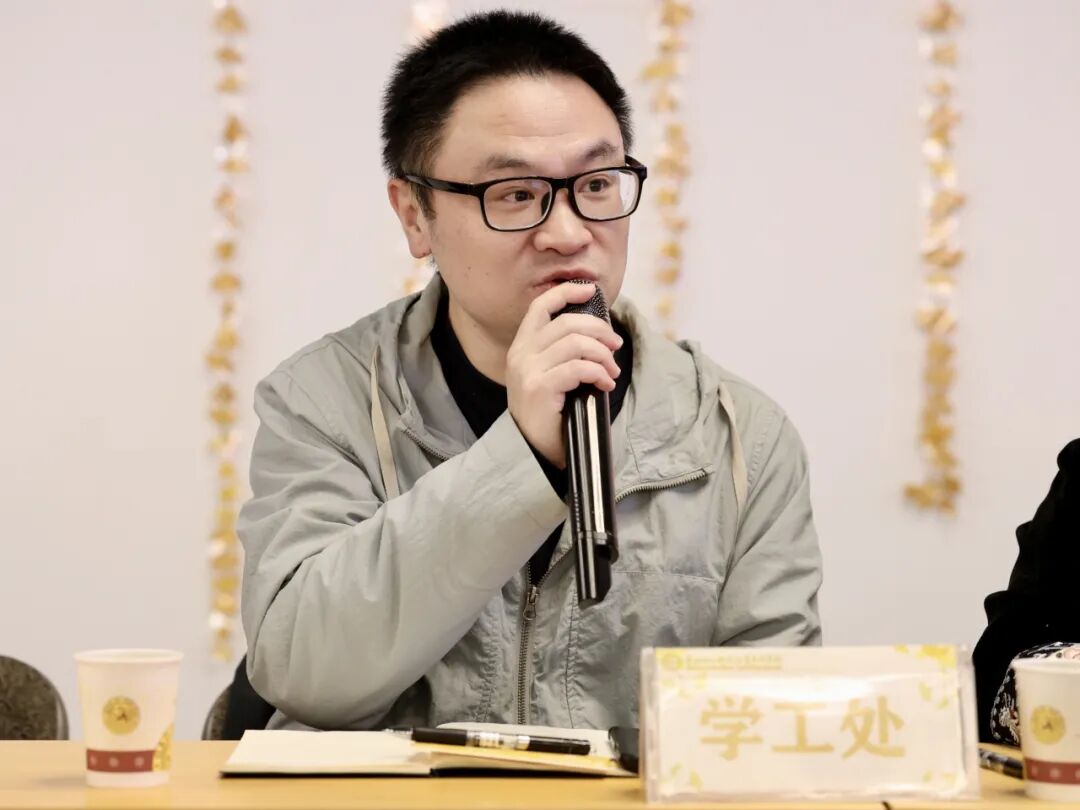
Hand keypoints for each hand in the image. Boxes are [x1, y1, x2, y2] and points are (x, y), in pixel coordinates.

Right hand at [506, 282, 621, 468]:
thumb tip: (599, 332)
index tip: (592, 291)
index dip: (566, 293)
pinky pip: (578, 367)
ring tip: (612, 371)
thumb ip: (562, 352)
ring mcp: (527, 371)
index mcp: (521, 347)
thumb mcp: (550, 376)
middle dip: (599, 330)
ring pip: (575, 343)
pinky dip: (599, 372)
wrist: (533, 452)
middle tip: (615, 347)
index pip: (540, 306)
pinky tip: (606, 384)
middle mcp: (520, 355)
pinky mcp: (539, 388)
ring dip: (603, 355)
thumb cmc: (549, 415)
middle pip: (567, 323)